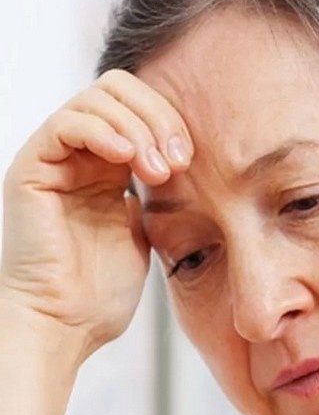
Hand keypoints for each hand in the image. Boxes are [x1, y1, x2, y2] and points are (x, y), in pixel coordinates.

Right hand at [0, 69, 191, 358]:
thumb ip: (159, 190)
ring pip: (97, 99)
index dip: (170, 122)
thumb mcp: (148, 229)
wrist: (65, 324)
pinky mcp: (32, 169)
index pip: (141, 106)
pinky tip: (128, 160)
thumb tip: (184, 159)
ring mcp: (54, 158)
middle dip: (159, 118)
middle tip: (178, 161)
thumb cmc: (104, 290)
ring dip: (138, 127)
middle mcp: (79, 154)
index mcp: (108, 165)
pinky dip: (105, 131)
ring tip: (157, 171)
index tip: (191, 161)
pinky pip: (67, 123)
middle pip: (121, 90)